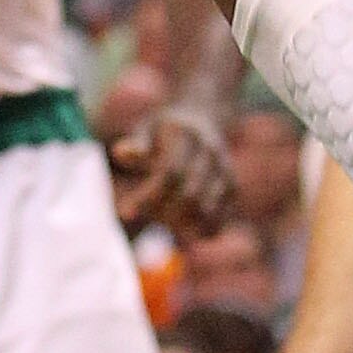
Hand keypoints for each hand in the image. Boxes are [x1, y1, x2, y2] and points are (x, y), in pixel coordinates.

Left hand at [110, 99, 236, 239]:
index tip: (124, 214)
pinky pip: (217, 222)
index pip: (170, 173)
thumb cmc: (164, 131)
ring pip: (206, 213)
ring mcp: (225, 171)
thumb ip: (136, 144)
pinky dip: (197, 232)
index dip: (148, 197)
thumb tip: (119, 152)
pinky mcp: (233, 189)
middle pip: (190, 196)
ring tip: (163, 221)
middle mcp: (211, 153)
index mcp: (187, 135)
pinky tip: (181, 230)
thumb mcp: (147, 129)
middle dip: (163, 213)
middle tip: (148, 216)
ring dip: (181, 226)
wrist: (202, 119)